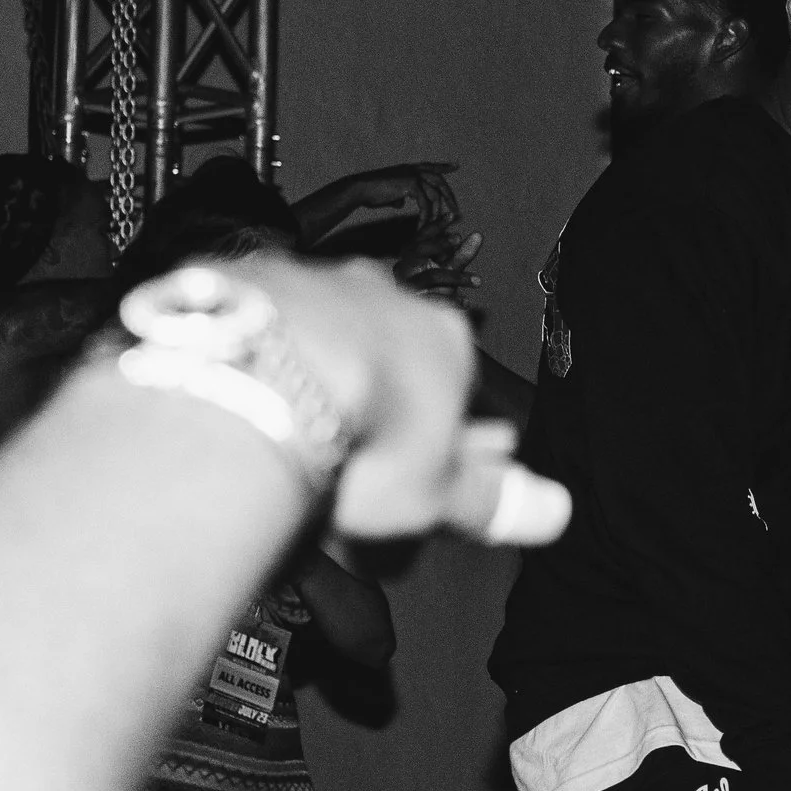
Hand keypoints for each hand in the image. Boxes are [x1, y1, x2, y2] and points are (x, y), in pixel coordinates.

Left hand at [220, 254, 565, 546]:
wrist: (257, 380)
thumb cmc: (363, 442)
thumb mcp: (433, 493)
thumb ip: (491, 500)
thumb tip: (558, 512)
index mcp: (444, 338)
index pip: (456, 384)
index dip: (439, 431)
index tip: (414, 472)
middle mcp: (381, 294)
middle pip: (387, 351)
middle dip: (375, 393)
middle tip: (344, 453)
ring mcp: (308, 279)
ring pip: (319, 329)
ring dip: (311, 369)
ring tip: (280, 428)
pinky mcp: (237, 279)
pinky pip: (252, 323)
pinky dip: (249, 356)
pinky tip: (231, 395)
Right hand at [343, 161, 459, 226]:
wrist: (360, 189)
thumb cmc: (371, 193)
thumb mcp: (390, 193)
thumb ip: (400, 195)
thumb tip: (403, 202)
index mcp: (410, 169)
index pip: (431, 166)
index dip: (444, 166)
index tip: (456, 165)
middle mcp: (414, 169)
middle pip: (440, 181)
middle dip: (449, 196)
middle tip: (456, 210)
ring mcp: (414, 175)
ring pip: (434, 195)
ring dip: (437, 212)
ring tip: (439, 224)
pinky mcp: (411, 184)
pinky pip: (425, 204)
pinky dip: (425, 217)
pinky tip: (423, 226)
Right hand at [395, 222, 482, 305]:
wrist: (422, 320)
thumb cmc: (436, 289)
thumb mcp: (450, 269)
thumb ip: (462, 254)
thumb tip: (478, 235)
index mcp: (410, 257)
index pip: (420, 236)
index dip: (435, 225)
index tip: (452, 215)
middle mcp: (404, 269)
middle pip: (419, 250)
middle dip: (440, 243)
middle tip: (459, 238)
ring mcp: (407, 286)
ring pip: (432, 276)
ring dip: (457, 277)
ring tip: (478, 281)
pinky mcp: (412, 303)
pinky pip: (434, 299)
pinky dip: (452, 300)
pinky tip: (466, 303)